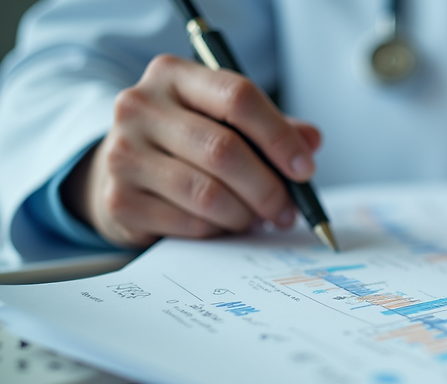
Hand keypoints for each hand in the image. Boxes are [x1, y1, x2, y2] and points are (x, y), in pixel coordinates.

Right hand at [62, 54, 320, 247]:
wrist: (123, 171)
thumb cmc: (185, 142)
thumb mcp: (226, 121)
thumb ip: (272, 128)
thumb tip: (311, 142)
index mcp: (173, 75)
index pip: (238, 97)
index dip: (279, 137)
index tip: (304, 169)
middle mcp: (140, 107)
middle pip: (224, 150)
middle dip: (268, 188)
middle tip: (287, 210)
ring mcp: (123, 154)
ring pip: (208, 193)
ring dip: (245, 215)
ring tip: (256, 218)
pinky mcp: (120, 200)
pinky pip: (190, 224)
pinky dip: (218, 230)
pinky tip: (223, 225)